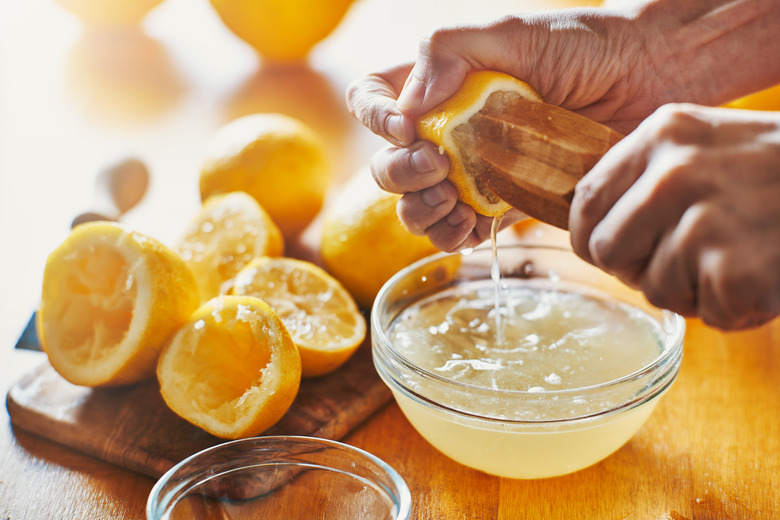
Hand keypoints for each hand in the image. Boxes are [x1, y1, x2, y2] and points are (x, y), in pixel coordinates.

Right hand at [347, 8, 677, 250]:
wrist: (649, 80)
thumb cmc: (586, 45)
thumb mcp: (512, 31)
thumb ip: (449, 52)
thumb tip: (409, 106)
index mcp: (438, 82)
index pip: (373, 98)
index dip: (373, 115)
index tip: (404, 126)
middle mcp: (447, 128)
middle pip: (388, 163)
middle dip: (400, 173)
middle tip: (436, 166)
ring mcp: (472, 170)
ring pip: (416, 205)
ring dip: (421, 211)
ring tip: (452, 201)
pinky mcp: (502, 204)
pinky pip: (459, 231)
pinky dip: (453, 235)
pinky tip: (470, 224)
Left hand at [570, 103, 779, 329]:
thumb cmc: (778, 172)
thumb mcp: (706, 144)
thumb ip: (646, 174)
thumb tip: (587, 223)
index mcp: (662, 134)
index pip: (584, 200)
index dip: (590, 236)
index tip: (609, 250)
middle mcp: (676, 173)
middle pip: (606, 250)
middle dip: (637, 266)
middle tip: (686, 257)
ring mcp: (706, 221)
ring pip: (652, 288)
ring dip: (690, 289)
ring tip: (737, 256)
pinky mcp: (736, 270)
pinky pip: (703, 313)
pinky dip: (731, 308)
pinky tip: (761, 276)